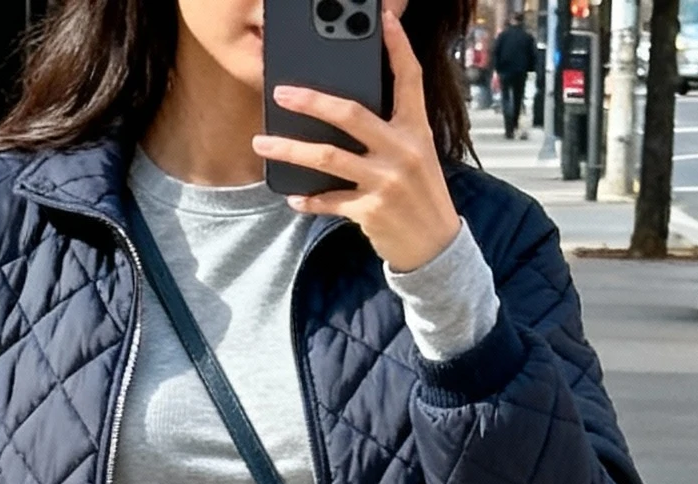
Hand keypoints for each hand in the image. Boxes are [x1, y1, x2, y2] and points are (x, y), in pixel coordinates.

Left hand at [255, 6, 460, 271]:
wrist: (435, 247)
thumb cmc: (420, 194)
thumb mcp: (417, 155)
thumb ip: (390, 131)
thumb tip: (346, 113)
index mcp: (415, 130)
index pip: (410, 79)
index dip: (397, 47)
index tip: (383, 20)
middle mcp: (402, 150)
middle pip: (350, 115)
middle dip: (311, 101)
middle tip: (281, 94)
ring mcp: (385, 181)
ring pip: (328, 157)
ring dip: (290, 150)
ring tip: (262, 144)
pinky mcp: (370, 211)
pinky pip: (330, 200)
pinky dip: (309, 199)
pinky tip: (294, 197)